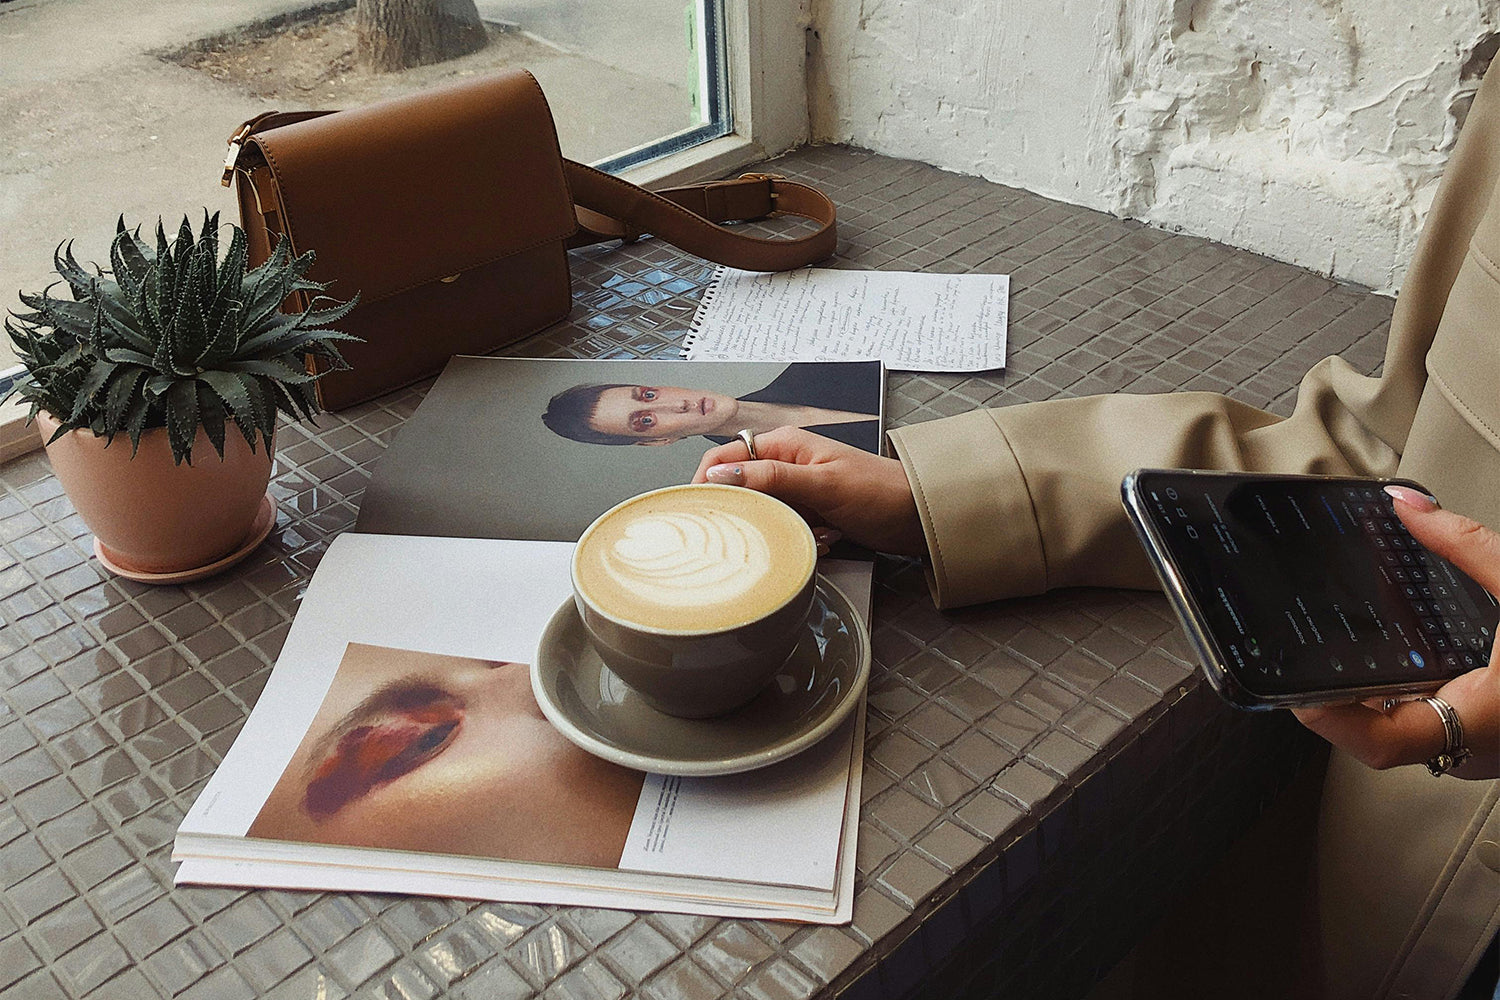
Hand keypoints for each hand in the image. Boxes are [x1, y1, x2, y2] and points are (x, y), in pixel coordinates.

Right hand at [691, 426, 926, 556]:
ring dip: (780, 528)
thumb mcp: (822, 483)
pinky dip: (800, 538)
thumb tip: (721, 476)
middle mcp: (786, 464)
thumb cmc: (879, 492)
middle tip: (761, 530)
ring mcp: (798, 491)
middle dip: (750, 513)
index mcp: (784, 445)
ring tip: (811, 533)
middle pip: (740, 489)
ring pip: (763, 513)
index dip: (707, 482)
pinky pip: (785, 528)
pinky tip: (826, 539)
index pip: (725, 458)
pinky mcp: (810, 513)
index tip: (701, 510)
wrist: (919, 517)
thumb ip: (771, 478)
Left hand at [1292, 485, 1498, 778]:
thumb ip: (1467, 546)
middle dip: (1339, 701)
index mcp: (1487, 724)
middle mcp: (1481, 751)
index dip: (1326, 720)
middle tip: (1297, 660)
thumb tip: (1406, 506)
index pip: (1379, 745)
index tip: (1291, 688)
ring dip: (1373, 698)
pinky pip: (1437, 724)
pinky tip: (1395, 660)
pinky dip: (1408, 695)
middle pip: (1381, 737)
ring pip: (1408, 734)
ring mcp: (1489, 752)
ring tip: (1332, 655)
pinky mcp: (1496, 739)